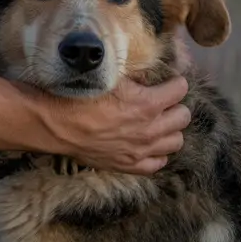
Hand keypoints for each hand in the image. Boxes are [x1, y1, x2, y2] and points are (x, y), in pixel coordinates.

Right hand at [39, 76, 191, 174]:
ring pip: (176, 141)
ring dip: (170, 130)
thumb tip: (148, 76)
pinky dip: (158, 153)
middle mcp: (150, 129)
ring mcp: (140, 150)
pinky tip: (149, 143)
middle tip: (163, 101)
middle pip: (184, 117)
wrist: (56, 124)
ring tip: (159, 122)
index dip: (175, 82)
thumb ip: (135, 77)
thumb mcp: (109, 76)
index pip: (180, 89)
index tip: (168, 81)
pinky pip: (158, 163)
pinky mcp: (129, 165)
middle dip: (176, 105)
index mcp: (147, 103)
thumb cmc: (79, 96)